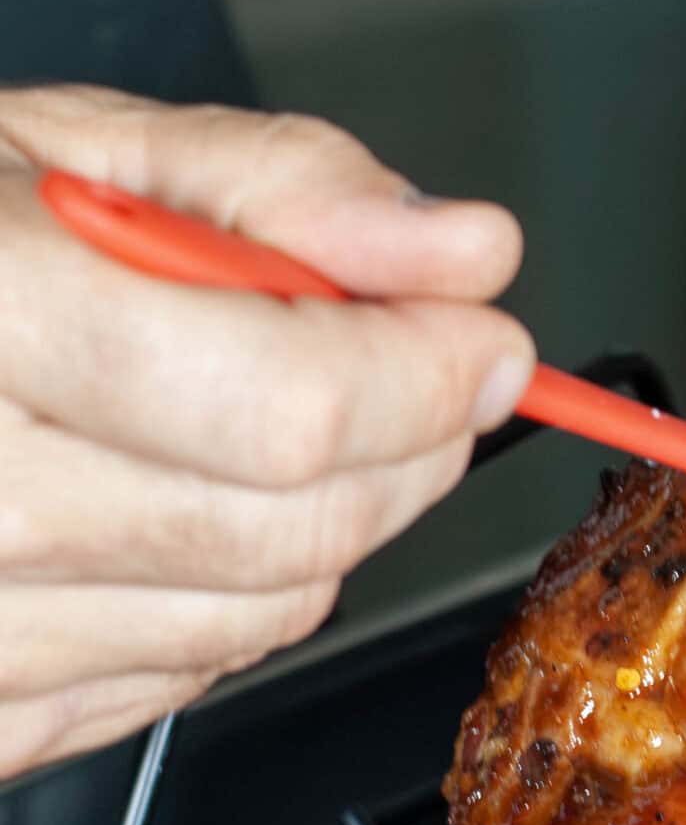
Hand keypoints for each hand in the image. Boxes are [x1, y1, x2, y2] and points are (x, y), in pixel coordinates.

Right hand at [0, 85, 535, 780]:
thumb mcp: (66, 144)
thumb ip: (283, 184)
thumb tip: (461, 250)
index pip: (289, 407)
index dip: (426, 376)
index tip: (480, 338)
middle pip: (293, 528)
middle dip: (404, 448)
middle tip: (413, 372)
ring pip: (258, 617)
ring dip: (321, 523)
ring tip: (249, 416)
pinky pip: (177, 680)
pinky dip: (222, 595)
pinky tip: (166, 502)